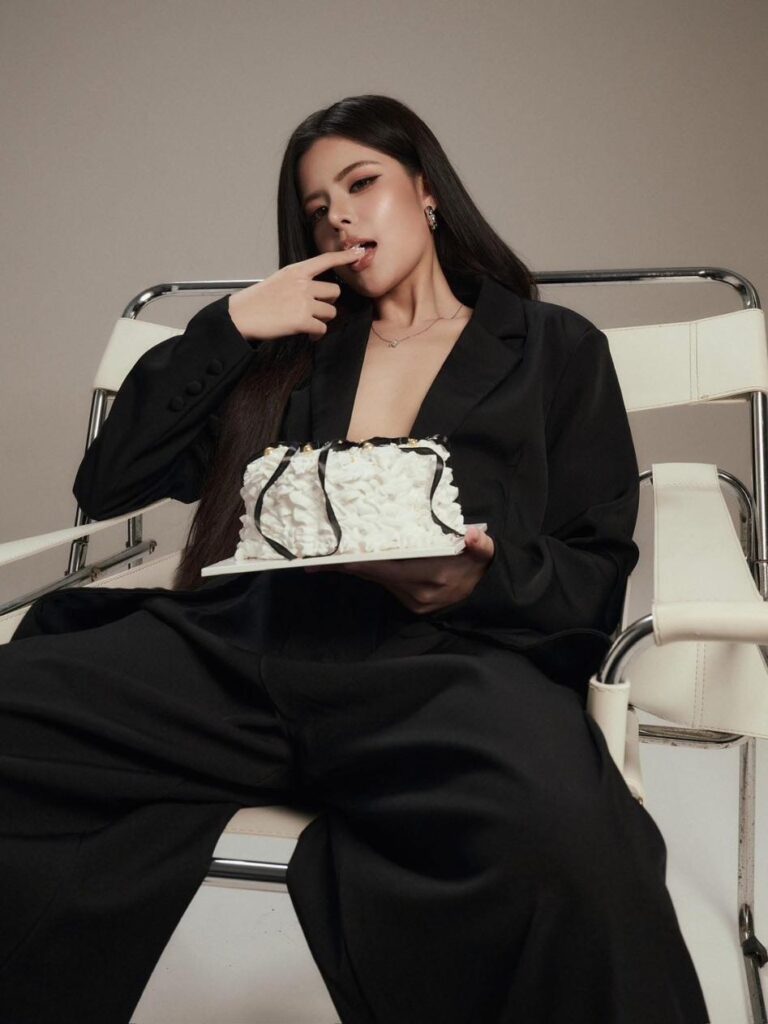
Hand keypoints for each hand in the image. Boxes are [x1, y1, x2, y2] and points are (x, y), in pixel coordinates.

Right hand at [227, 247, 365, 342]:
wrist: (241, 315)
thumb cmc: (257, 300)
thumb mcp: (278, 281)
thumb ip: (298, 282)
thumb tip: (315, 293)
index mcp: (295, 271)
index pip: (325, 260)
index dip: (344, 256)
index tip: (358, 253)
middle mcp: (302, 284)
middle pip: (335, 291)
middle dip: (329, 302)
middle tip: (317, 310)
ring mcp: (303, 302)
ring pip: (331, 312)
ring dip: (323, 320)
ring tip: (309, 323)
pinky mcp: (301, 320)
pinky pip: (322, 329)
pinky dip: (317, 335)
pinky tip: (308, 335)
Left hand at [304, 527, 495, 614]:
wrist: (484, 592)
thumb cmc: (478, 566)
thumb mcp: (484, 553)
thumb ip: (480, 545)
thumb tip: (473, 535)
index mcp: (432, 578)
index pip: (388, 568)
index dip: (361, 562)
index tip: (336, 557)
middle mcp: (418, 592)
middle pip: (375, 575)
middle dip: (346, 567)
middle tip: (314, 560)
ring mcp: (412, 600)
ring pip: (377, 580)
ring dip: (355, 569)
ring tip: (326, 560)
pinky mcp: (410, 603)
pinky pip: (384, 584)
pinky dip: (369, 572)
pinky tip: (352, 564)